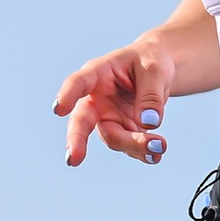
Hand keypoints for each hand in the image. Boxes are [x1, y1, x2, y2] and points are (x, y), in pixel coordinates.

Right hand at [53, 37, 171, 166]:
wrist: (159, 70)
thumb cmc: (151, 61)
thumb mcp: (155, 70)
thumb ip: (151, 95)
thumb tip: (149, 123)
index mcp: (99, 74)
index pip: (79, 83)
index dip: (68, 95)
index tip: (59, 109)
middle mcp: (97, 99)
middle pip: (82, 121)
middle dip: (77, 140)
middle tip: (73, 160)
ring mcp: (109, 118)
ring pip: (113, 138)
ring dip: (135, 145)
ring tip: (161, 145)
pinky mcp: (123, 132)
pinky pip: (130, 148)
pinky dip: (144, 154)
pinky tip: (156, 156)